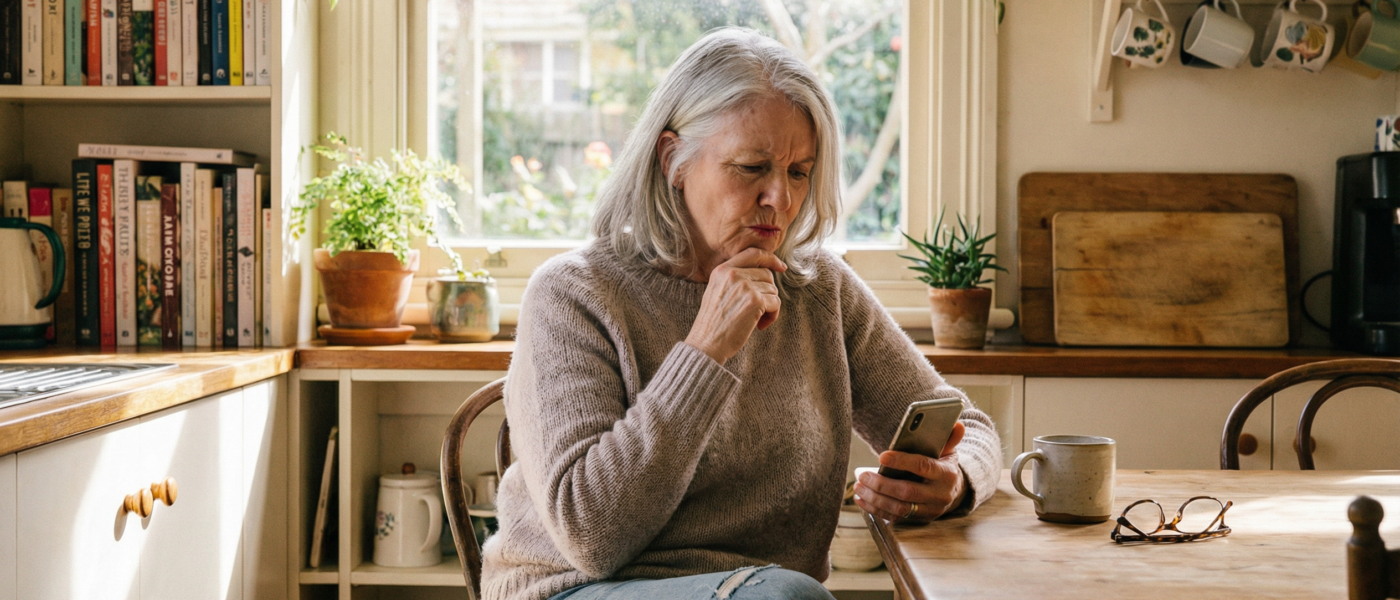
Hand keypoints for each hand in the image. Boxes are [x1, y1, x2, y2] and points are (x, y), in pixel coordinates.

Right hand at [684, 248, 786, 363]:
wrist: (707, 343)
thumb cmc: (713, 323)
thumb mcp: (717, 291)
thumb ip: (734, 279)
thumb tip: (766, 273)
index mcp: (722, 270)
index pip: (752, 254)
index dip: (770, 258)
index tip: (781, 267)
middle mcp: (733, 274)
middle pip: (767, 274)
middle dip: (768, 292)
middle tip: (758, 309)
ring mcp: (745, 286)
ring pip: (773, 290)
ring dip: (769, 307)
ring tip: (755, 320)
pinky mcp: (755, 301)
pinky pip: (776, 303)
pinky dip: (772, 316)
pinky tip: (759, 326)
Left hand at [854, 421, 966, 521]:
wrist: (954, 492)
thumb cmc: (943, 466)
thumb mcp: (948, 452)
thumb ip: (949, 438)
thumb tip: (957, 425)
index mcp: (947, 474)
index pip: (924, 466)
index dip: (902, 461)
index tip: (882, 456)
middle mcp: (940, 495)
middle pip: (908, 492)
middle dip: (882, 484)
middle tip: (863, 476)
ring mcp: (930, 510)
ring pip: (899, 508)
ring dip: (875, 498)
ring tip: (859, 487)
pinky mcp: (919, 519)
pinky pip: (895, 517)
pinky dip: (876, 509)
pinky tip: (861, 499)